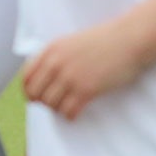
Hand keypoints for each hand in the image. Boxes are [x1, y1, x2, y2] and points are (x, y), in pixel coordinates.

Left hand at [21, 22, 145, 119]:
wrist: (130, 39)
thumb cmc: (105, 41)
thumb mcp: (71, 43)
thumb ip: (55, 57)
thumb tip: (45, 78)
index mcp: (50, 50)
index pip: (26, 77)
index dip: (29, 91)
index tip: (35, 97)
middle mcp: (56, 64)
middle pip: (35, 94)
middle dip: (42, 102)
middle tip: (53, 104)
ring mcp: (70, 77)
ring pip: (51, 104)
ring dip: (57, 109)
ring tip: (67, 107)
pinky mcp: (86, 89)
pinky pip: (68, 111)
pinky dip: (70, 115)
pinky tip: (75, 113)